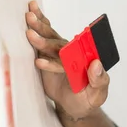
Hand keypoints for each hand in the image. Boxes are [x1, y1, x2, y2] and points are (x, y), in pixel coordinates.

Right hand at [25, 0, 109, 120]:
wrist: (74, 105)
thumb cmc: (87, 99)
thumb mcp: (97, 95)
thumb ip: (99, 80)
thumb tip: (96, 64)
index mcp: (86, 59)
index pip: (76, 54)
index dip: (66, 51)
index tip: (58, 54)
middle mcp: (73, 52)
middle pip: (59, 43)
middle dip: (46, 39)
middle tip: (33, 35)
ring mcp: (59, 52)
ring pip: (50, 38)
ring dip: (39, 31)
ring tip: (29, 31)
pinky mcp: (47, 55)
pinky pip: (41, 42)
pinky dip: (36, 31)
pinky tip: (27, 21)